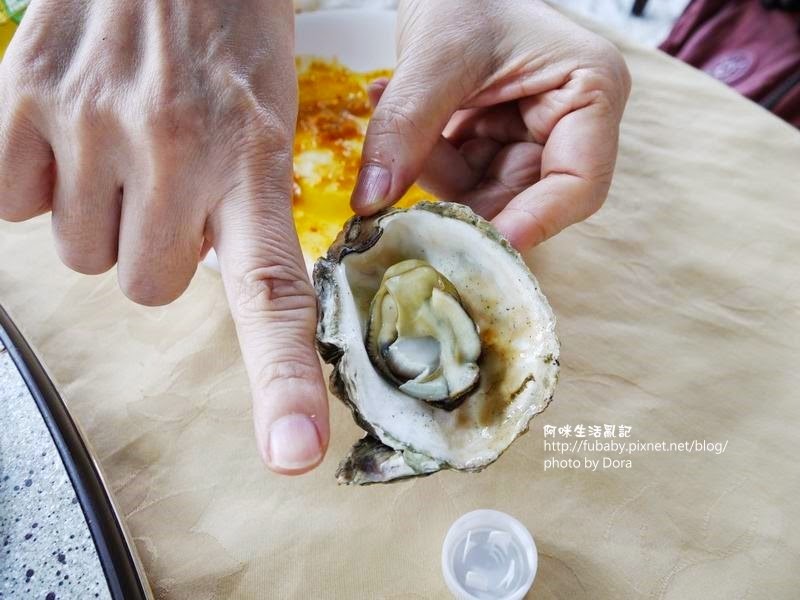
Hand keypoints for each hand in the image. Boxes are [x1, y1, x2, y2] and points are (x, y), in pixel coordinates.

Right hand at [0, 0, 328, 473]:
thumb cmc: (228, 35)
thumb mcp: (268, 123)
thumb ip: (244, 214)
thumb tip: (204, 284)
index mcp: (254, 164)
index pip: (272, 293)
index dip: (281, 379)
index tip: (290, 450)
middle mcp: (177, 153)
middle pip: (147, 287)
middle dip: (157, 248)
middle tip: (171, 182)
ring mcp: (93, 126)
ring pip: (83, 254)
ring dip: (103, 215)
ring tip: (126, 148)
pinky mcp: (22, 98)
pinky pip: (11, 204)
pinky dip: (37, 182)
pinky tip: (72, 135)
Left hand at [351, 0, 630, 249]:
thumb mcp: (435, 57)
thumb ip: (405, 129)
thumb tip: (372, 204)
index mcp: (590, 92)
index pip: (579, 185)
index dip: (533, 223)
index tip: (479, 246)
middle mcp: (571, 122)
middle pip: (525, 199)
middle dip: (462, 198)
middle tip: (402, 187)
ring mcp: (533, 134)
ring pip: (484, 194)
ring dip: (433, 170)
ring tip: (390, 105)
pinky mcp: (498, 140)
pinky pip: (462, 176)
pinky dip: (426, 156)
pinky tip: (392, 103)